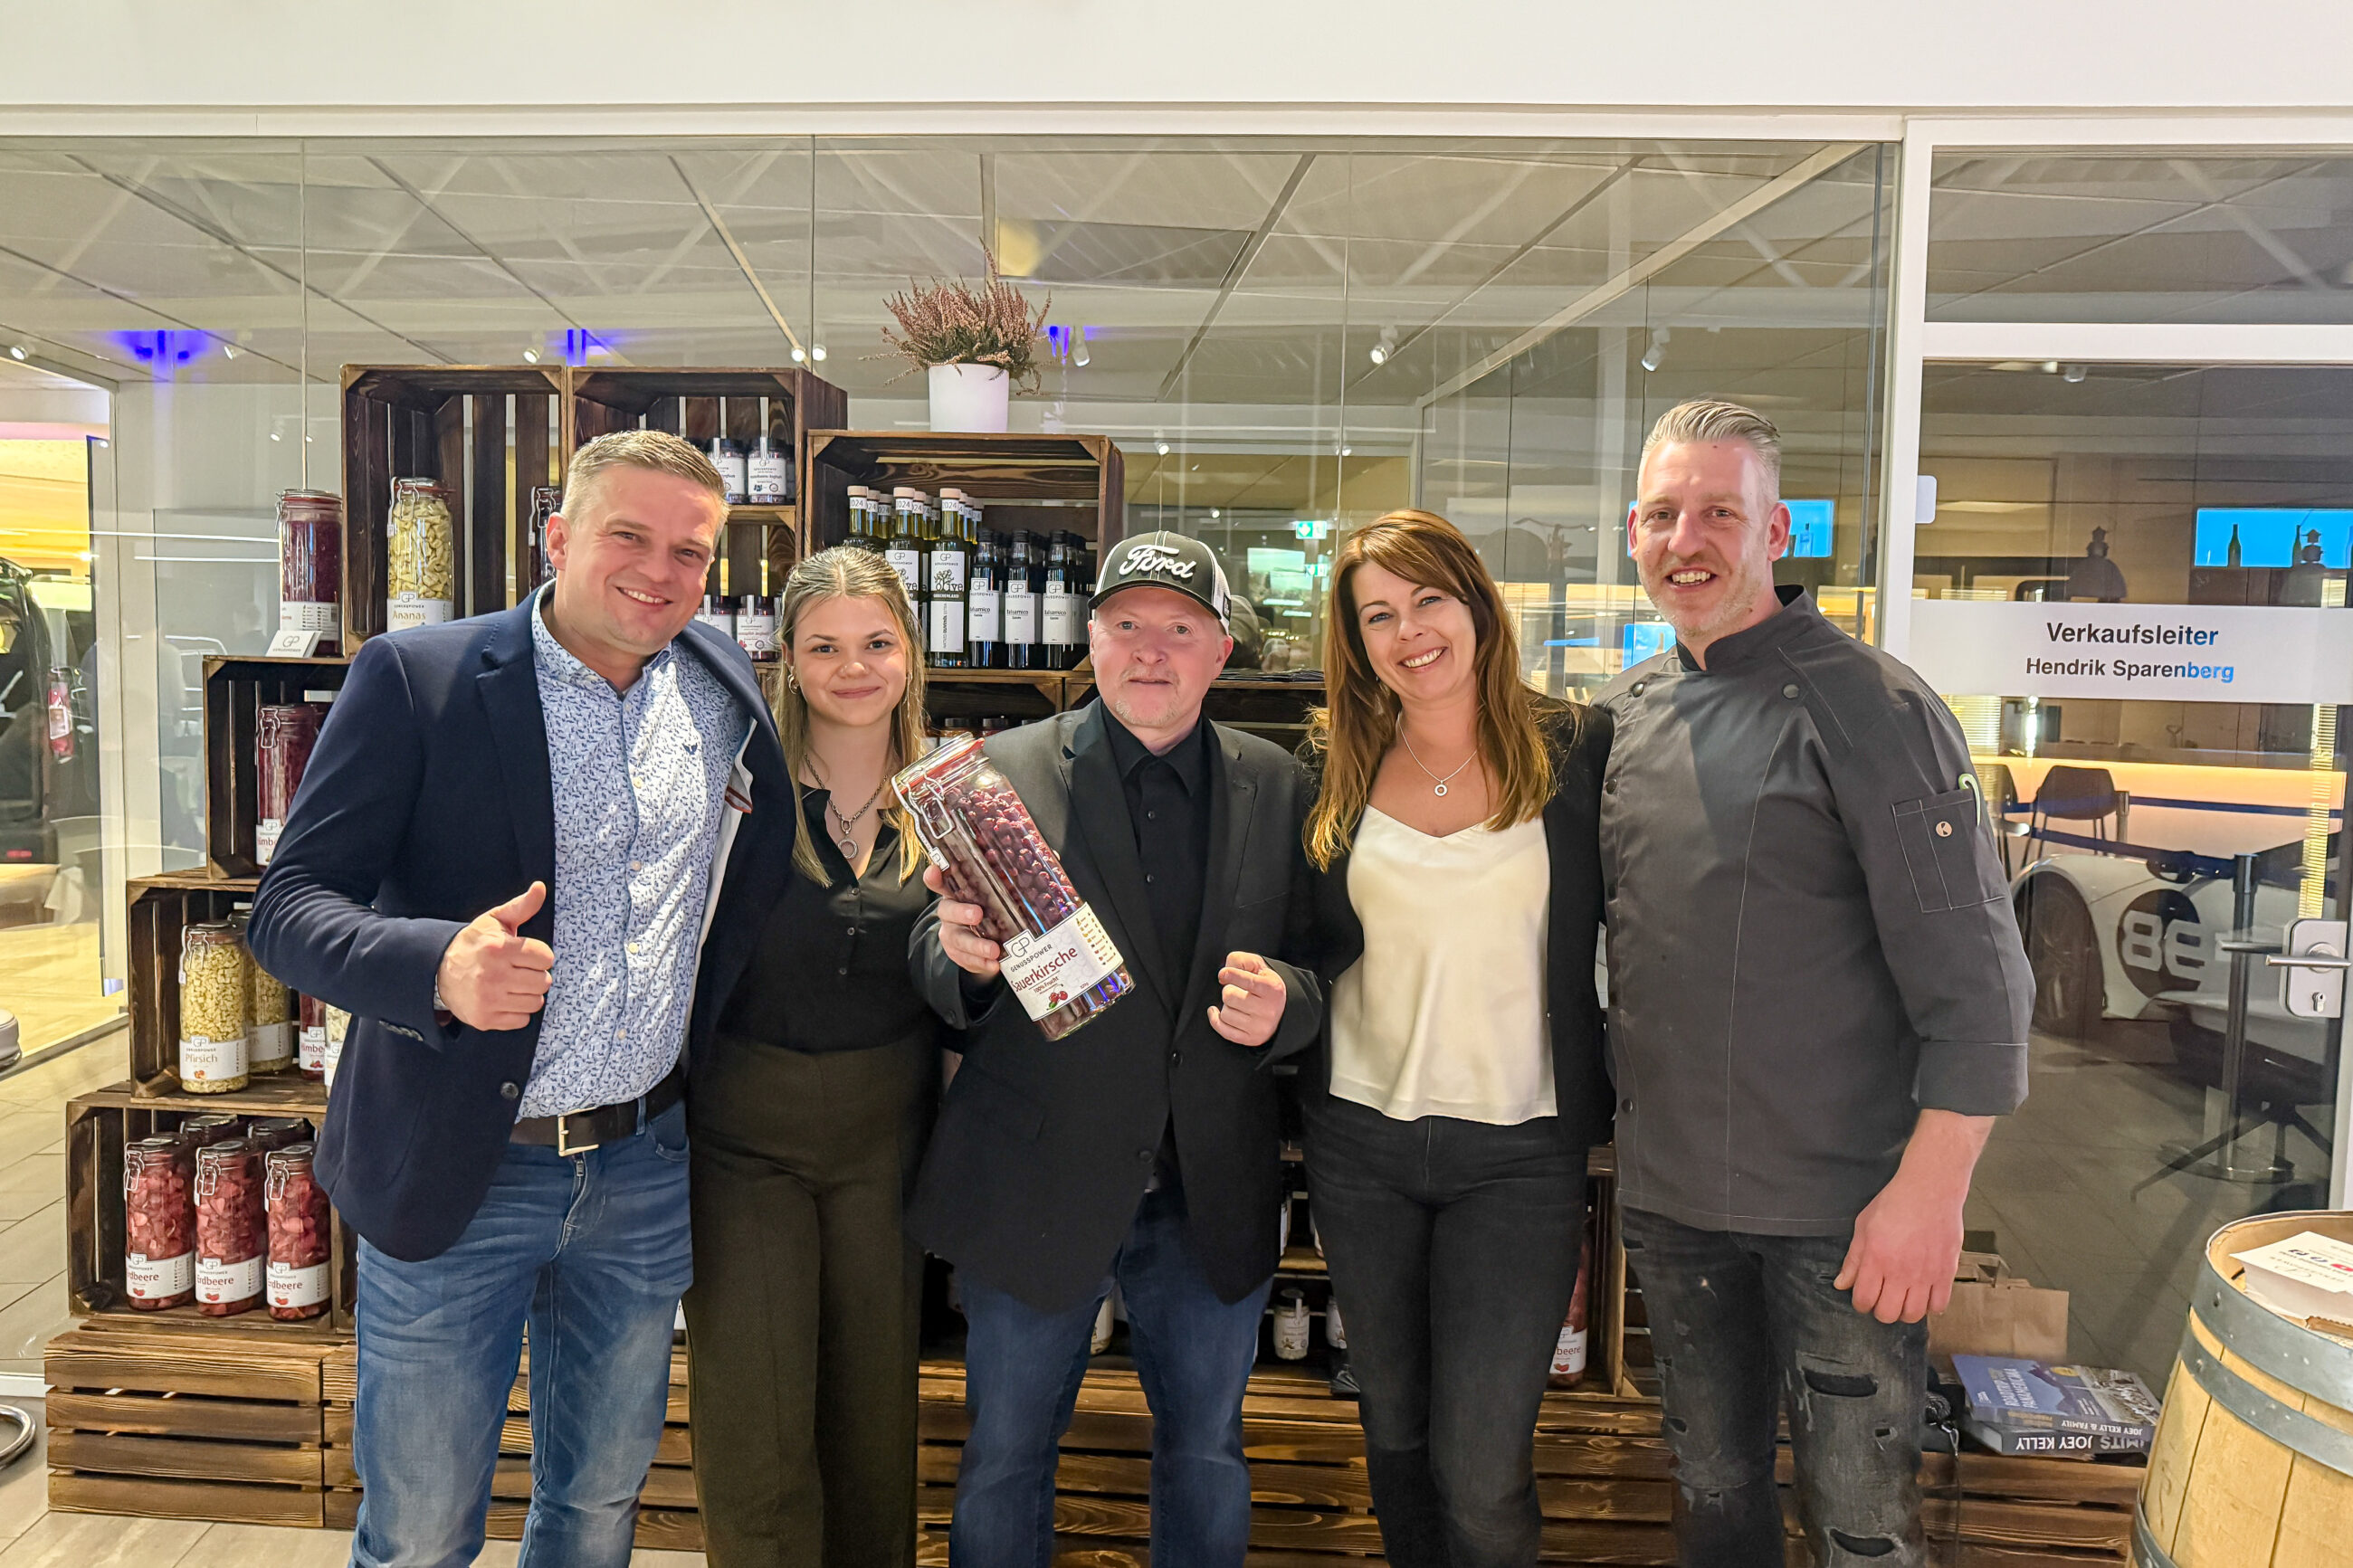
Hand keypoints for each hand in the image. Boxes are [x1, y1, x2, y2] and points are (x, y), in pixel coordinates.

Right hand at [434, 882, 554, 1031]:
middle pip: (544, 981)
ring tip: (513, 985)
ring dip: (529, 994)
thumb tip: (540, 887)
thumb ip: (522, 906)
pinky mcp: (484, 1019)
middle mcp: (493, 975)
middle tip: (519, 970)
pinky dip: (517, 1011)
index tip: (526, 954)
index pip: (546, 957)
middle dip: (536, 975)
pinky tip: (505, 999)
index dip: (539, 955)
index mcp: (499, 949)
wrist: (438, 971)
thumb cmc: (475, 944)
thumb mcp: (495, 921)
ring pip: (536, 1002)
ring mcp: (488, 999)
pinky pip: (522, 1020)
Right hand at [925, 864, 1000, 979]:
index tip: (935, 871)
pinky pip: (967, 960)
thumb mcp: (990, 898)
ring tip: (993, 950)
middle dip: (962, 913)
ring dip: (976, 946)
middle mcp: (949, 914)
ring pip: (958, 940)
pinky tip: (993, 964)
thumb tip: (1021, 871)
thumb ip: (997, 887)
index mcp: (955, 894)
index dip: (934, 877)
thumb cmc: (988, 910)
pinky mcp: (958, 955)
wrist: (982, 941)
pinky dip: (981, 963)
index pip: (940, 882)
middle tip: (977, 914)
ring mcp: (951, 935)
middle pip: (948, 911)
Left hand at [1207, 951, 1284, 1046]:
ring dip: (1226, 1006)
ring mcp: (1259, 1027)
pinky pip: (1223, 1030)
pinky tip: (1216, 1012)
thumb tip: (1223, 974)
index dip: (1229, 974)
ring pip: (1225, 1013)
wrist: (1282, 1010)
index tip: (1224, 974)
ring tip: (1237, 1003)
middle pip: (1229, 996)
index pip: (1244, 980)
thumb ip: (1241, 960)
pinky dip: (1215, 1020)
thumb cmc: (1265, 985)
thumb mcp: (1259, 966)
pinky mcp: (1251, 1039)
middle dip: (1229, 991)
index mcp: (1272, 989)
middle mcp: (1268, 1010)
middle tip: (1237, 991)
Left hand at [1834, 1109, 1993, 1322]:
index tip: (1864, 1298)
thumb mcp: (1863, 1227)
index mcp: (1876, 1259)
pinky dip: (1931, 1307)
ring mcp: (1925, 1274)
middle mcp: (1900, 1271)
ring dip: (1905, 1312)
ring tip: (1903, 1299)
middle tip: (1883, 1299)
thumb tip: (1842, 1285)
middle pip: (1888, 1313)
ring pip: (1913, 1315)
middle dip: (1881, 1311)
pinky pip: (1939, 1306)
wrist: (1930, 1190)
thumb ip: (1853, 1259)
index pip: (1864, 1300)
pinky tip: (1925, 1295)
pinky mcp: (1946, 1272)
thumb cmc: (1893, 1204)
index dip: (1861, 1304)